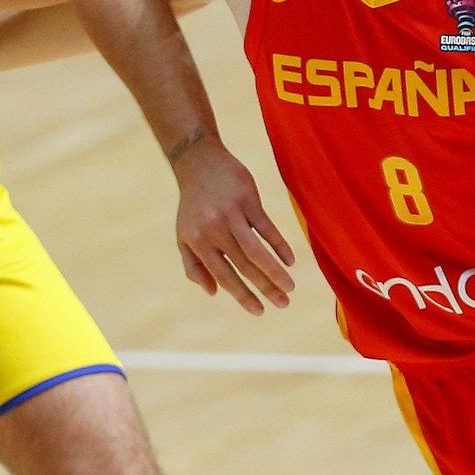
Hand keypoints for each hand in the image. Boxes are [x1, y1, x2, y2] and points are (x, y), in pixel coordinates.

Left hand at [173, 137, 295, 314]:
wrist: (199, 163)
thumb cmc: (194, 205)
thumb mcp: (184, 236)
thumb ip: (194, 266)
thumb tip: (213, 292)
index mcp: (198, 242)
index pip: (224, 276)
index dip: (243, 296)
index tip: (260, 311)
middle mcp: (214, 230)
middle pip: (244, 266)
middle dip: (266, 288)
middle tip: (284, 305)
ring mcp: (232, 214)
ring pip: (257, 250)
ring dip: (275, 271)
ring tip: (290, 287)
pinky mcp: (247, 199)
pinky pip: (266, 226)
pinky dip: (280, 244)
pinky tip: (290, 260)